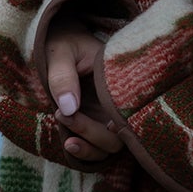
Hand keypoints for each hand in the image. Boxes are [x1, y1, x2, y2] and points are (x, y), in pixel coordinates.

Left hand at [42, 11, 125, 165]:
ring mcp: (105, 116)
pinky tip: (68, 143)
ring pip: (108, 147)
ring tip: (68, 141)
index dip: (125, 126)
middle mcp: (117, 103)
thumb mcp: (61, 52)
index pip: (133, 112)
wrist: (59, 40)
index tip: (108, 124)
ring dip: (90, 149)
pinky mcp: (91, 124)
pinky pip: (93, 147)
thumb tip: (68, 109)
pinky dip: (83, 151)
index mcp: (119, 83)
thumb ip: (63, 77)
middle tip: (64, 115)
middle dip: (94, 134)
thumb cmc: (64, 42)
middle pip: (120, 136)